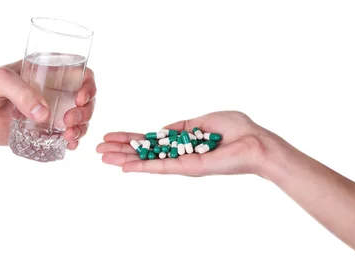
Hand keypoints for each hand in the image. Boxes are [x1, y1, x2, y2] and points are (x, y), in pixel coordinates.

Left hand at [0, 61, 95, 148]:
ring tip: (69, 136)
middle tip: (69, 121)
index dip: (88, 86)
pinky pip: (60, 139)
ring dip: (81, 129)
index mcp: (45, 73)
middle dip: (85, 112)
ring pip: (76, 122)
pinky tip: (67, 145)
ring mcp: (44, 115)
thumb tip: (44, 114)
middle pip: (83, 102)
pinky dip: (69, 143)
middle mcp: (49, 93)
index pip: (79, 75)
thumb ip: (22, 93)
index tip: (79, 98)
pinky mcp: (35, 134)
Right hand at [96, 111, 275, 175]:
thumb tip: (162, 130)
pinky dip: (141, 167)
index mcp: (181, 142)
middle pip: (142, 152)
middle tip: (97, 149)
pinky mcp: (187, 168)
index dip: (130, 138)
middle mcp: (177, 155)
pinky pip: (159, 167)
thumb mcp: (204, 120)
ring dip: (122, 158)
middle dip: (119, 150)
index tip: (111, 137)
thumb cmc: (237, 130)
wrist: (256, 144)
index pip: (149, 141)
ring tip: (101, 157)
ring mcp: (180, 163)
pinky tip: (123, 166)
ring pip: (145, 161)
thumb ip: (182, 126)